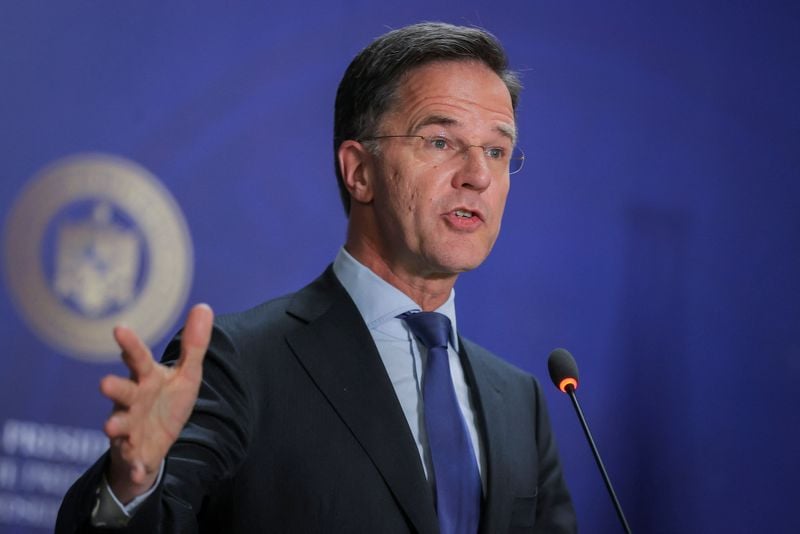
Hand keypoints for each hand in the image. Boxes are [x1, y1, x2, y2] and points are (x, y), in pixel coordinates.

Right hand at [100, 303, 213, 503]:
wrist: (155, 442)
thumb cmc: (167, 400)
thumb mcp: (186, 374)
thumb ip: (194, 345)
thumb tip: (204, 306)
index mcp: (147, 378)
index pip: (138, 358)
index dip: (130, 344)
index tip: (119, 328)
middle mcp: (133, 400)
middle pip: (122, 392)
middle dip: (114, 388)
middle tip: (104, 384)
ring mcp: (130, 427)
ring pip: (119, 425)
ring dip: (115, 426)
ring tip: (110, 428)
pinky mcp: (135, 452)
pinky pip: (134, 460)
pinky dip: (136, 466)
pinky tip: (139, 471)